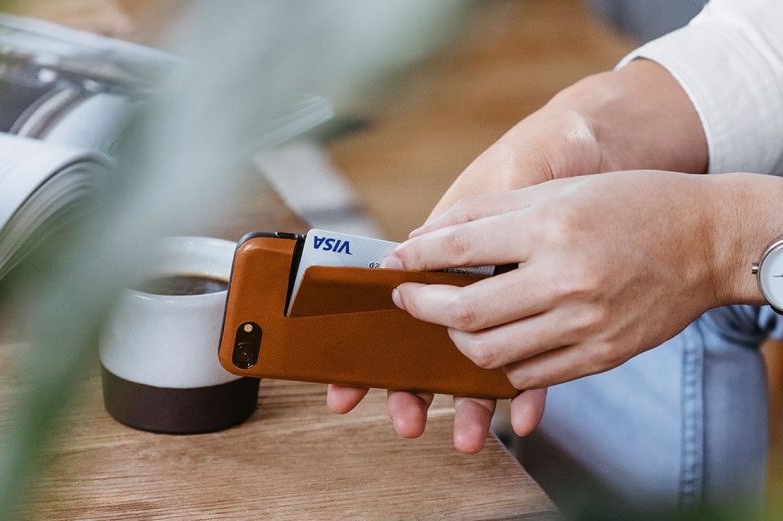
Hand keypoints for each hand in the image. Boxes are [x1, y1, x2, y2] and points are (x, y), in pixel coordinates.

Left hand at [389, 171, 774, 388]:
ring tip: (451, 323)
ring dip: (456, 341)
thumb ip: (487, 212)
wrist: (708, 240)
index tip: (393, 267)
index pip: (459, 248)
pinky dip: (499, 366)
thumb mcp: (556, 190)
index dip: (414, 260)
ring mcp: (584, 323)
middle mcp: (566, 277)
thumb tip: (424, 236)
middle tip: (407, 300)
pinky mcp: (600, 355)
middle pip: (465, 311)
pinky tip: (494, 343)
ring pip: (490, 353)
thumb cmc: (628, 204)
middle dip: (422, 308)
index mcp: (550, 226)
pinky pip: (529, 376)